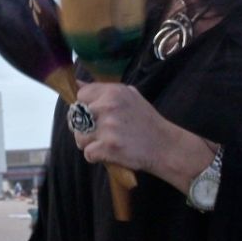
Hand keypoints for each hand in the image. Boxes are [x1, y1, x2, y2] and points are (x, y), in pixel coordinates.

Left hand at [73, 82, 211, 190]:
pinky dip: (96, 157)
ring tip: (104, 144)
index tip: (94, 115)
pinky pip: (88, 153)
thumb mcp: (129, 96)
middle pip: (76, 117)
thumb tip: (77, 83)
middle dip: (83, 127)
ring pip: (79, 137)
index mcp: (113, 92)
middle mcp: (108, 106)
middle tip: (98, 132)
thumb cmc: (146, 121)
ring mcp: (108, 127)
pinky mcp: (108, 147)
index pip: (81, 95)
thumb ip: (104, 90)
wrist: (165, 146)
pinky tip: (108, 153)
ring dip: (89, 143)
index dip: (84, 106)